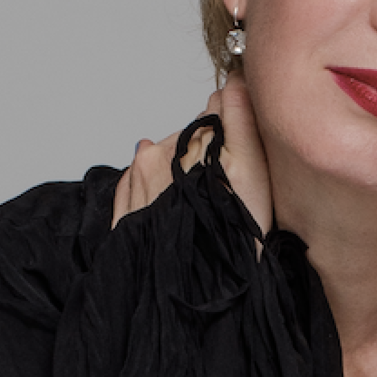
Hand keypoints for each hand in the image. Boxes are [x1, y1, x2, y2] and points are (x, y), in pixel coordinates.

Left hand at [111, 72, 271, 237]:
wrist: (198, 297)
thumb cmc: (234, 233)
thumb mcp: (252, 169)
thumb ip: (241, 117)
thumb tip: (232, 79)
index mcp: (182, 143)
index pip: (214, 118)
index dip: (234, 137)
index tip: (242, 164)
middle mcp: (152, 158)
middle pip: (189, 142)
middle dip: (207, 158)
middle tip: (226, 194)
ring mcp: (134, 188)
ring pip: (166, 166)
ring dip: (184, 179)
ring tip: (205, 212)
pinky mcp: (124, 217)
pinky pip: (136, 191)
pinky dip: (156, 194)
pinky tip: (176, 215)